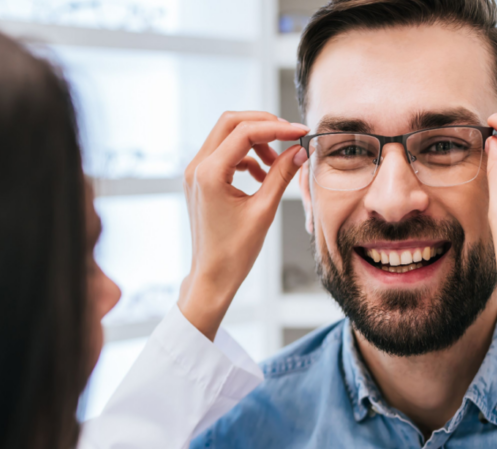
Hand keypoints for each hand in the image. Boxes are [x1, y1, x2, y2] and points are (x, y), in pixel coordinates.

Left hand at [178, 111, 308, 339]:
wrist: (212, 277)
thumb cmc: (233, 252)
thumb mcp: (264, 210)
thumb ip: (281, 175)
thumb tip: (300, 151)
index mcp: (209, 173)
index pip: (245, 132)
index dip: (277, 128)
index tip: (300, 132)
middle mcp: (196, 167)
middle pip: (230, 123)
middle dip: (263, 125)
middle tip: (290, 136)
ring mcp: (195, 173)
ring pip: (226, 136)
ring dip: (255, 141)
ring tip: (277, 163)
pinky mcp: (200, 180)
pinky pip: (224, 154)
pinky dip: (246, 156)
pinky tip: (263, 176)